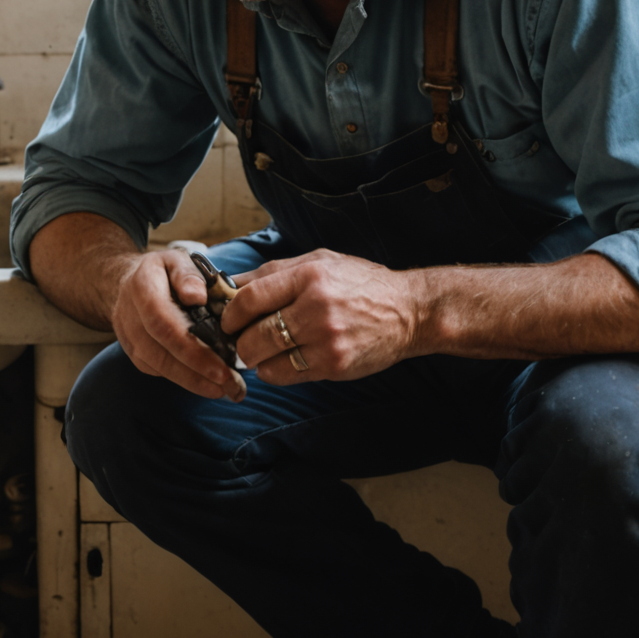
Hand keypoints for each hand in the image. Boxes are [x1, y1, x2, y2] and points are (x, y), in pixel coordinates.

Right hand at [107, 247, 247, 401]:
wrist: (125, 283)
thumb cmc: (162, 271)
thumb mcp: (176, 259)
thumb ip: (187, 274)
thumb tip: (197, 296)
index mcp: (142, 288)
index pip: (163, 324)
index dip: (191, 349)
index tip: (221, 367)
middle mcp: (129, 316)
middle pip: (161, 352)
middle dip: (197, 373)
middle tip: (231, 386)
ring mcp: (128, 338)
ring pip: (158, 367)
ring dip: (193, 382)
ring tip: (226, 389)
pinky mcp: (134, 353)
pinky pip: (157, 371)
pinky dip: (183, 379)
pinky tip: (208, 383)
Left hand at [220, 249, 422, 384]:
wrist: (410, 311)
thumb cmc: (361, 283)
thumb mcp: (320, 261)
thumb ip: (275, 272)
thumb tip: (229, 284)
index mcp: (309, 275)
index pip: (248, 298)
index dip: (230, 313)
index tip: (229, 319)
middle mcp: (316, 307)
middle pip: (251, 335)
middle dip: (240, 341)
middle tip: (245, 338)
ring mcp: (326, 340)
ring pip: (264, 361)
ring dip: (257, 359)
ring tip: (267, 349)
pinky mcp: (333, 365)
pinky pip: (285, 376)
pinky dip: (275, 371)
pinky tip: (285, 360)